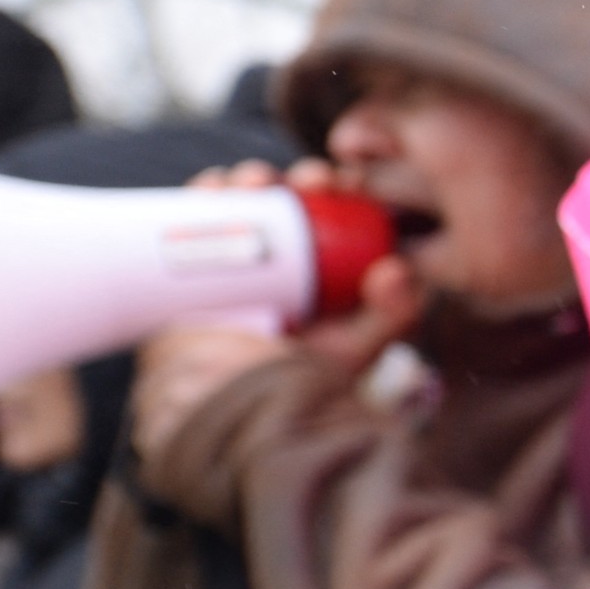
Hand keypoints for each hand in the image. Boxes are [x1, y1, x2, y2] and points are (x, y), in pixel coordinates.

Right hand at [125, 164, 423, 457]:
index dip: (348, 193)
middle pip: (297, 202)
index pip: (343, 218)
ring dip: (253, 179)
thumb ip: (390, 316)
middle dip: (303, 180)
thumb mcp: (353, 352)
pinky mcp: (190, 262)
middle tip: (311, 180)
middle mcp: (284, 262)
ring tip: (256, 182)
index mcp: (327, 274)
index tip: (352, 182)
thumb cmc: (292, 386)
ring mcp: (237, 259)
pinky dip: (204, 193)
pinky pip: (195, 216)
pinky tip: (213, 187)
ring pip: (247, 202)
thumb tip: (399, 269)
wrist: (218, 409)